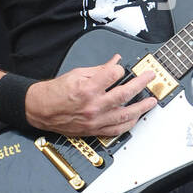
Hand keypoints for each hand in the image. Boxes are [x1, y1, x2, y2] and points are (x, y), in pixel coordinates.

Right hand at [25, 53, 158, 137]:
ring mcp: (95, 120)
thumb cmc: (55, 92)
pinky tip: (136, 118)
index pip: (114, 75)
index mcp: (88, 88)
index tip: (121, 68)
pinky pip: (116, 130)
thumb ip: (99, 69)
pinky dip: (128, 124)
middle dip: (141, 84)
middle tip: (150, 77)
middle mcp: (93, 105)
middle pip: (125, 94)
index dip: (120, 69)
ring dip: (141, 108)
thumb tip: (115, 62)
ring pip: (125, 115)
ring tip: (151, 102)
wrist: (41, 109)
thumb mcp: (77, 74)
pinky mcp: (94, 130)